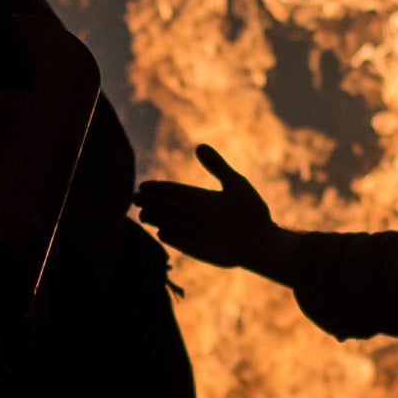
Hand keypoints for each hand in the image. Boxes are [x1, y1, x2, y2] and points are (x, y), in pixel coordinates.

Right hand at [133, 144, 292, 279]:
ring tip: (141, 213)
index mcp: (203, 200)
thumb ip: (217, 166)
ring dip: (156, 219)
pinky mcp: (200, 251)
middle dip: (151, 203)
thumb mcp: (235, 184)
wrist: (263, 241)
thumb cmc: (253, 212)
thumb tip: (199, 146)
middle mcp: (196, 216)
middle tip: (134, 197)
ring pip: (170, 224)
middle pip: (168, 208)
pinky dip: (172, 238)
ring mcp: (197, 234)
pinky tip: (161, 232)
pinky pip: (181, 243)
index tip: (143, 184)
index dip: (159, 189)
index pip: (175, 192)